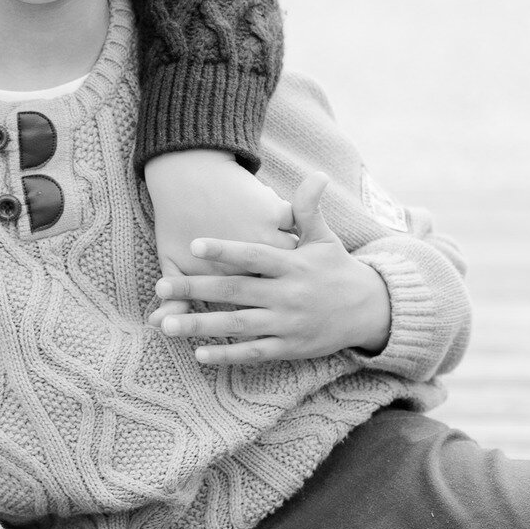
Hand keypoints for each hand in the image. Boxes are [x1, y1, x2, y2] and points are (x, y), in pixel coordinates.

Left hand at [150, 172, 390, 363]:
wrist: (370, 310)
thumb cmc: (337, 269)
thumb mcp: (325, 238)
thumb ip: (309, 210)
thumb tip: (317, 174)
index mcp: (293, 265)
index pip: (253, 256)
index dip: (225, 250)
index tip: (194, 245)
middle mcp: (288, 295)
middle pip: (235, 291)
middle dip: (195, 290)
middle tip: (159, 288)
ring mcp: (287, 324)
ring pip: (237, 325)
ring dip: (200, 326)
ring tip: (165, 326)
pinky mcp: (288, 348)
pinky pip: (253, 352)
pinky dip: (227, 354)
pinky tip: (198, 353)